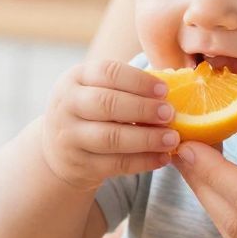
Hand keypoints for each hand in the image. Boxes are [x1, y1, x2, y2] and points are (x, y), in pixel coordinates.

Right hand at [40, 59, 177, 190]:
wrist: (59, 150)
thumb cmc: (92, 112)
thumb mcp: (97, 90)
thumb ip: (128, 86)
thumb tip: (177, 83)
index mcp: (75, 79)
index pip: (107, 72)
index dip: (139, 81)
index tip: (165, 90)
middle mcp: (67, 105)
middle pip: (107, 104)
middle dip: (143, 109)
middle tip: (170, 114)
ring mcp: (69, 137)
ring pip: (111, 138)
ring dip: (146, 139)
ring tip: (172, 139)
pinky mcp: (78, 165)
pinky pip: (115, 164)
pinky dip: (142, 162)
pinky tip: (162, 158)